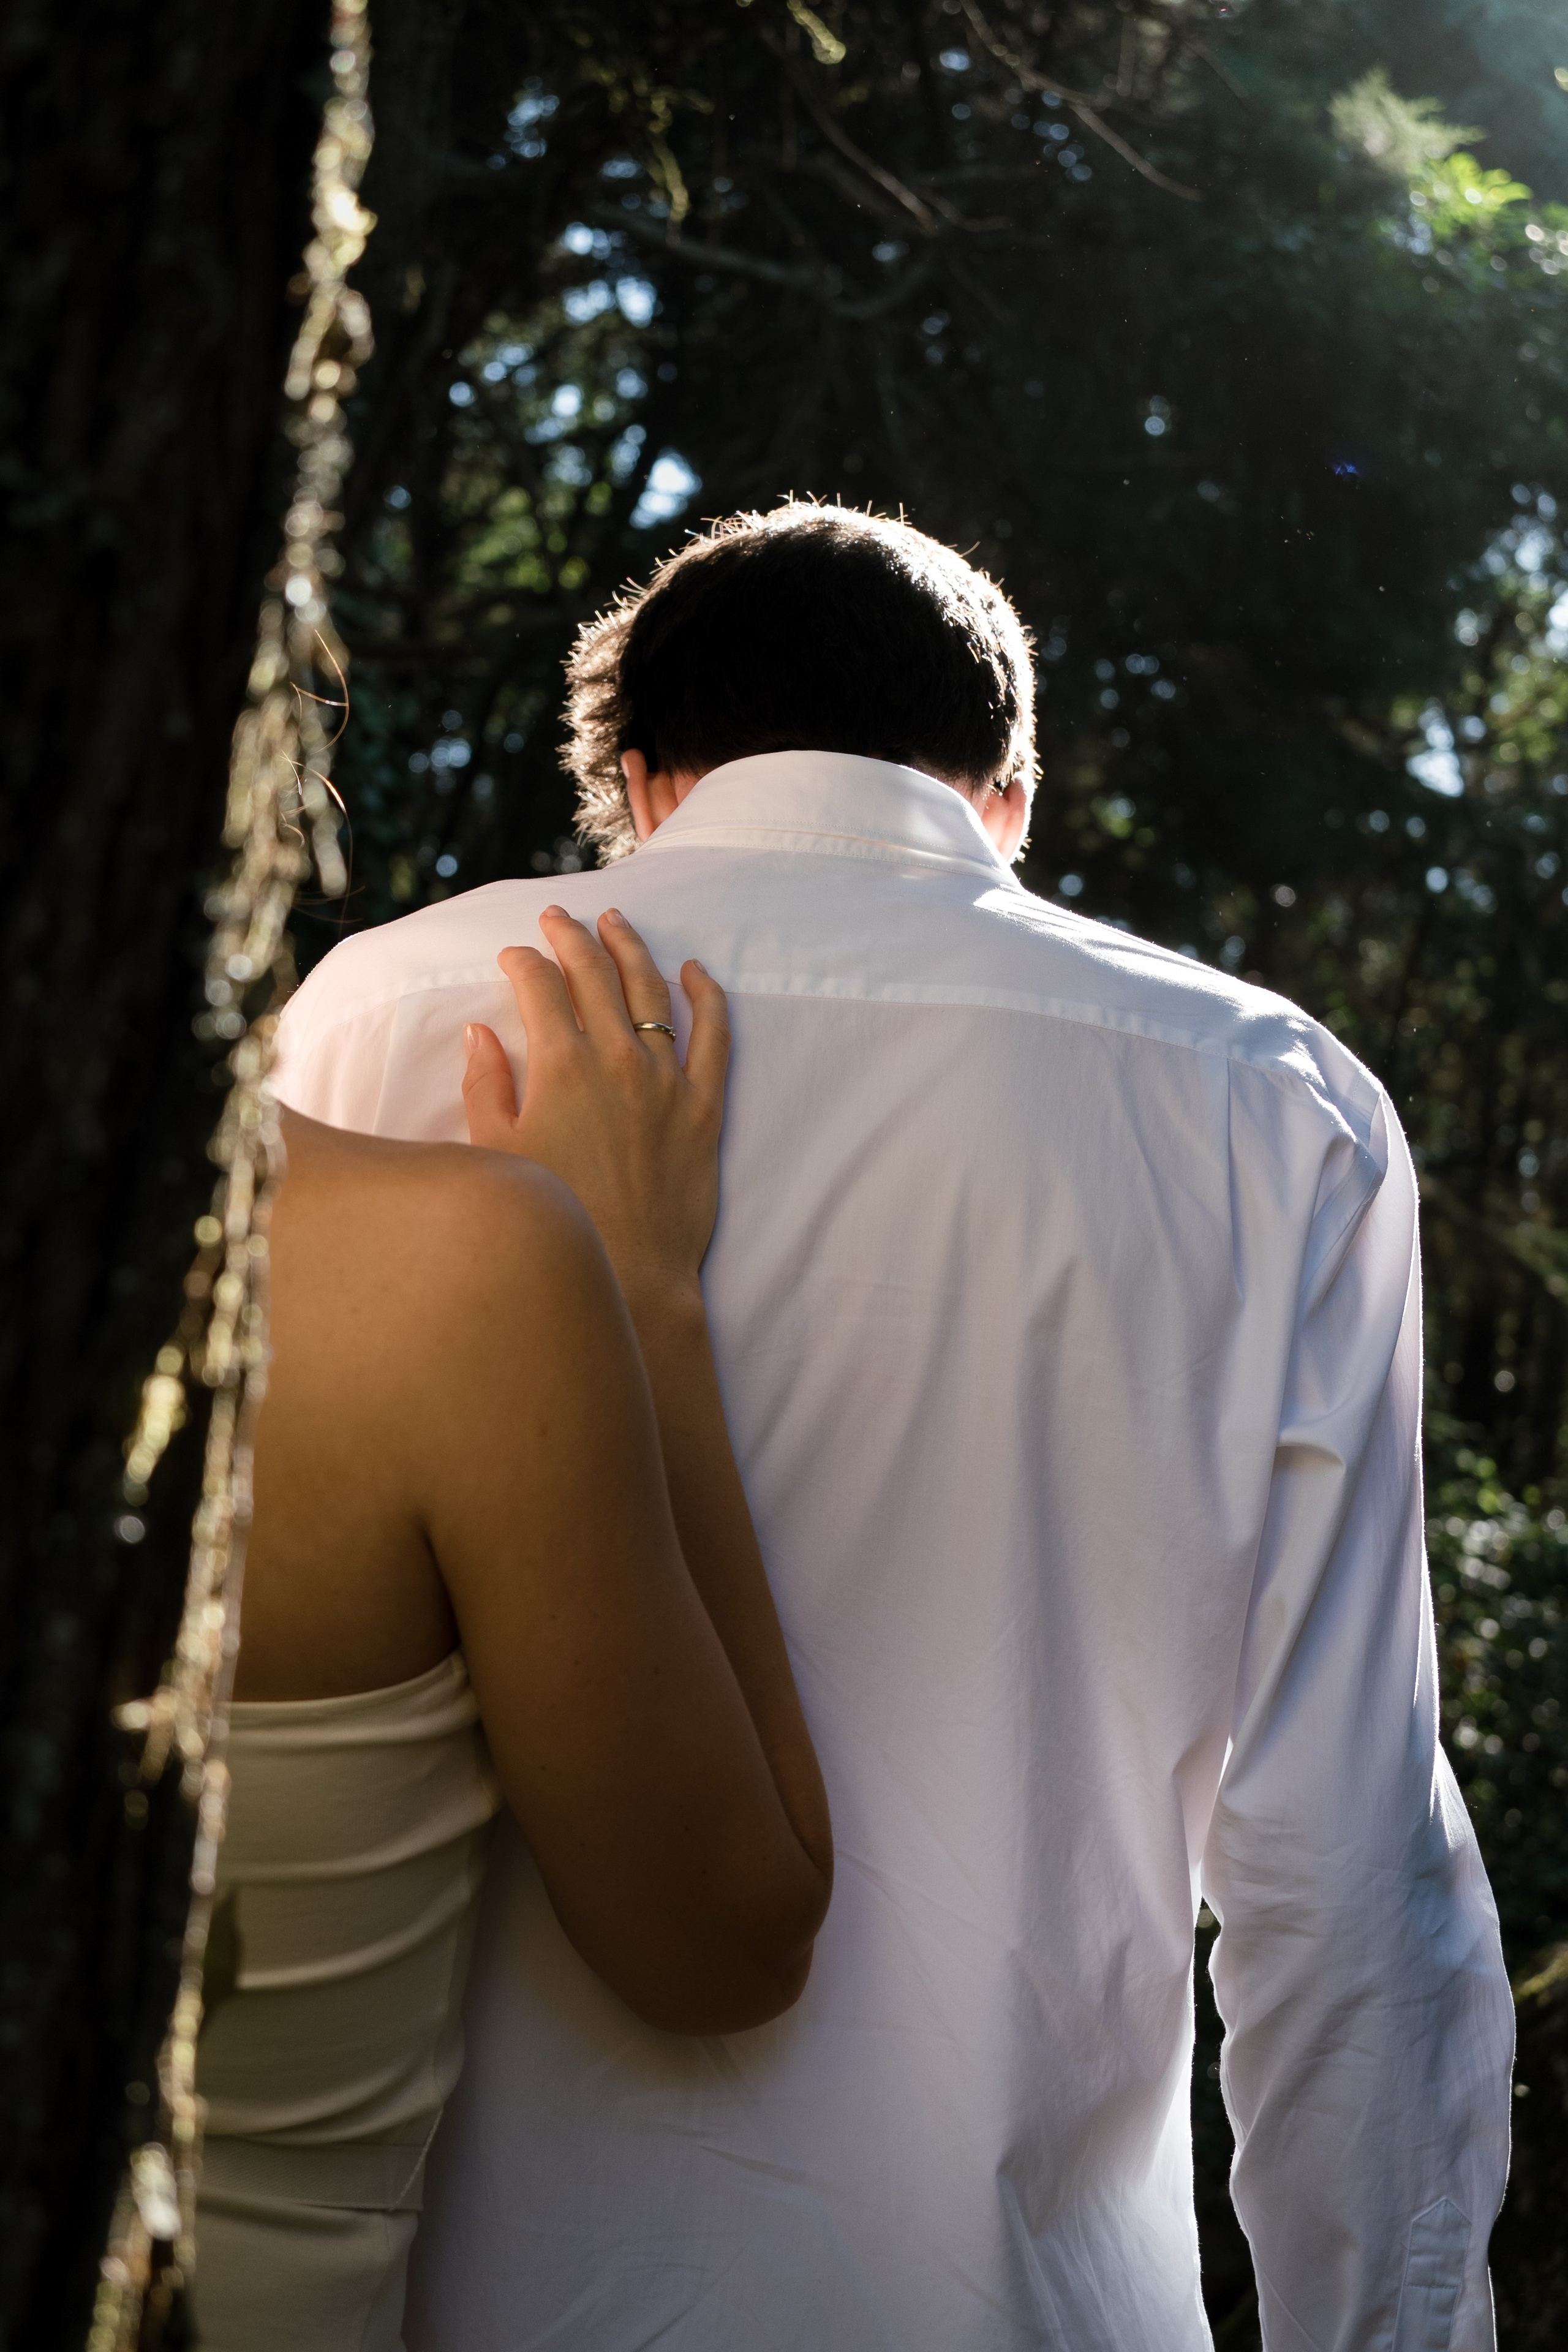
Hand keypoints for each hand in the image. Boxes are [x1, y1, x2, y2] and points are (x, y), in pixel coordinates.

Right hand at [462, 907, 729, 1299]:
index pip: (540, 987)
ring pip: (652, 990)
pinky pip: (714, 1035)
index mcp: (560, 1066)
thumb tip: (480, 1032)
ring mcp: (666, 1078)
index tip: (513, 957)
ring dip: (631, 949)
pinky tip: (695, 971)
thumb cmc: (559, 1218)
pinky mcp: (705, 1105)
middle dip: (572, 937)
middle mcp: (616, 1058)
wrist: (631, 1273)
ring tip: (617, 922)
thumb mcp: (499, 1153)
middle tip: (558, 917)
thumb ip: (486, 1085)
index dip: (523, 963)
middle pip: (595, 974)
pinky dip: (706, 995)